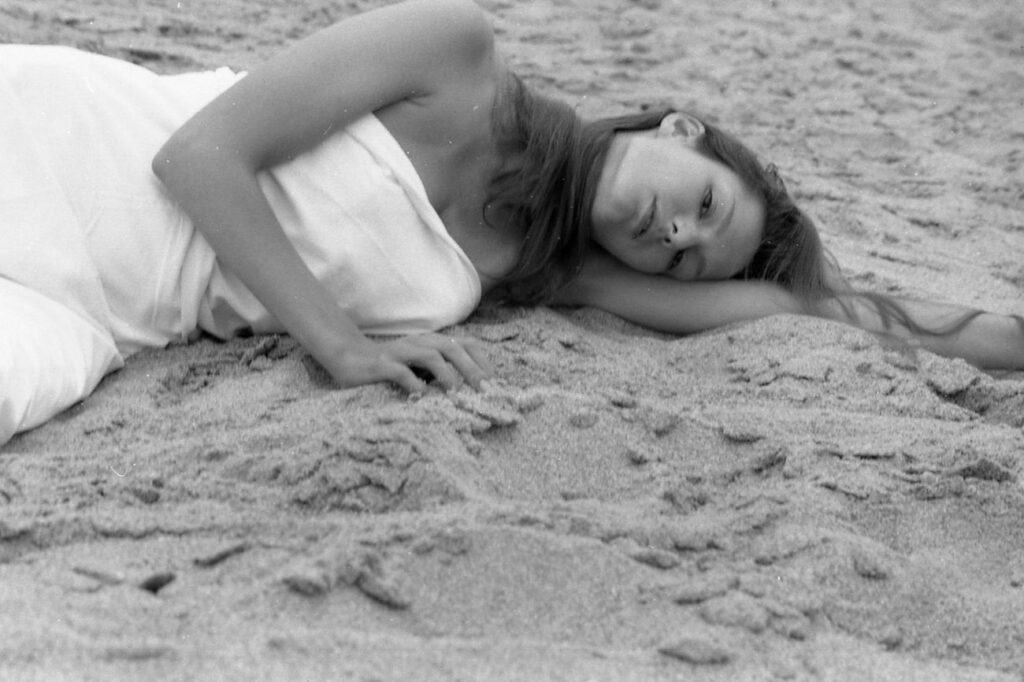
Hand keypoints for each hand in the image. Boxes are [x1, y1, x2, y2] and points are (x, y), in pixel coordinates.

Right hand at [324, 333, 493, 393]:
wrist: (349, 357)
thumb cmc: (391, 366)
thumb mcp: (420, 365)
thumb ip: (442, 371)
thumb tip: (472, 390)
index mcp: (432, 342)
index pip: (465, 344)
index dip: (482, 361)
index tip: (494, 383)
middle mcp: (419, 343)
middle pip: (452, 348)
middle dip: (471, 369)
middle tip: (484, 390)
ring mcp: (400, 352)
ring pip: (430, 356)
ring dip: (447, 374)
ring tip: (457, 393)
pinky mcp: (382, 364)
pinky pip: (401, 372)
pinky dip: (414, 384)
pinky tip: (422, 398)